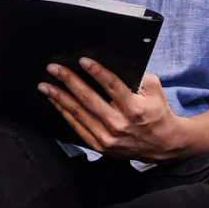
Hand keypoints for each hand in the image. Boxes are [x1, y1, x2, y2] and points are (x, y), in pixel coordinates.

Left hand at [40, 58, 187, 161]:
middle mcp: (118, 124)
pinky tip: (56, 103)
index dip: (96, 72)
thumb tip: (114, 66)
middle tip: (53, 69)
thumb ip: (138, 78)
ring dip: (59, 98)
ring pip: (78, 114)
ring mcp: (107, 137)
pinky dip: (65, 114)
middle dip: (68, 81)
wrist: (163, 145)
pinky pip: (78, 128)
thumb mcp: (155, 91)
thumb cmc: (158, 113)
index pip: (112, 86)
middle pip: (88, 99)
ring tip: (46, 86)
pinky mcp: (100, 146)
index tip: (82, 61)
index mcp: (134, 108)